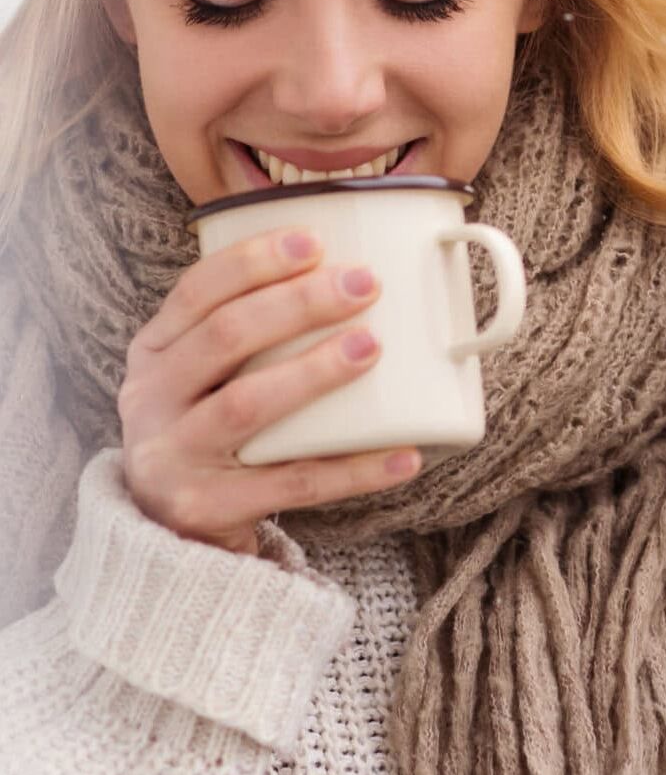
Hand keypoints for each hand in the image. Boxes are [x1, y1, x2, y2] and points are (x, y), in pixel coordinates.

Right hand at [116, 230, 421, 556]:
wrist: (171, 533)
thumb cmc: (211, 429)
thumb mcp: (204, 376)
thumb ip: (251, 331)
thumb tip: (352, 272)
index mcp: (153, 353)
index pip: (197, 292)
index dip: (254, 261)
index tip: (315, 241)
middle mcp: (151, 399)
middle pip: (226, 337)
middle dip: (298, 304)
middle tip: (365, 284)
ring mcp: (173, 456)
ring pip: (248, 404)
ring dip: (314, 371)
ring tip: (372, 346)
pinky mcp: (206, 508)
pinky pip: (292, 484)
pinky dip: (354, 470)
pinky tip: (404, 454)